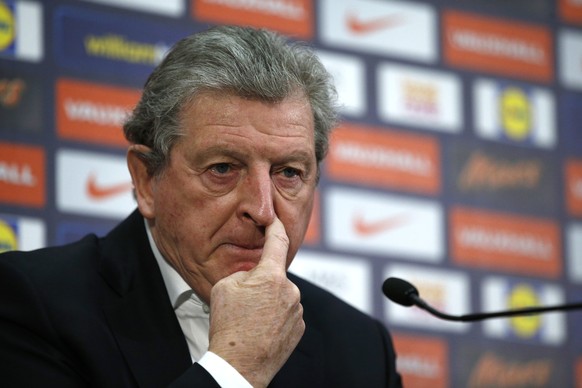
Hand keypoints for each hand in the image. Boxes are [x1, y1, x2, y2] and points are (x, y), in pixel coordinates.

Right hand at [207, 217, 304, 387]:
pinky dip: (276, 316)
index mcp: (271, 275)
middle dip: (262, 281)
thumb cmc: (228, 326)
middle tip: (244, 300)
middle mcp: (290, 290)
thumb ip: (243, 272)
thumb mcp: (224, 287)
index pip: (277, 241)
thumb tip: (254, 276)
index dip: (276, 227)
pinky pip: (288, 313)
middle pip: (275, 275)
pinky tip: (261, 328)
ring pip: (282, 295)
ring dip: (269, 300)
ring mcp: (297, 310)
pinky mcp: (299, 328)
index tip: (276, 220)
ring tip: (250, 319)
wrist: (239, 365)